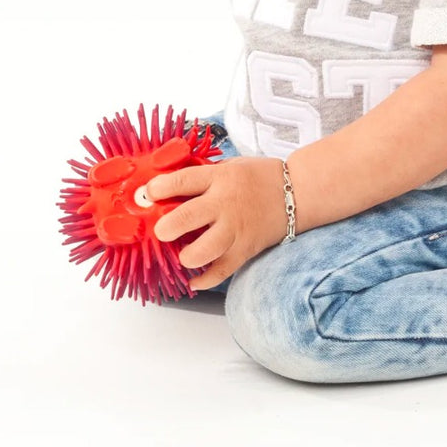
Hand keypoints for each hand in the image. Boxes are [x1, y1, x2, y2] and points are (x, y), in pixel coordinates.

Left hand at [147, 156, 286, 288]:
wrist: (298, 192)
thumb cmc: (259, 177)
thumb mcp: (230, 166)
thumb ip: (203, 178)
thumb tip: (167, 189)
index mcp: (220, 178)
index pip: (182, 181)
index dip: (159, 188)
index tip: (149, 194)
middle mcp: (225, 204)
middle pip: (185, 218)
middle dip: (165, 227)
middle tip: (162, 230)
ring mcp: (235, 229)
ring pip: (202, 251)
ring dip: (185, 256)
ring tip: (182, 253)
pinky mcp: (245, 250)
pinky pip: (220, 271)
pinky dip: (204, 280)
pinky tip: (194, 279)